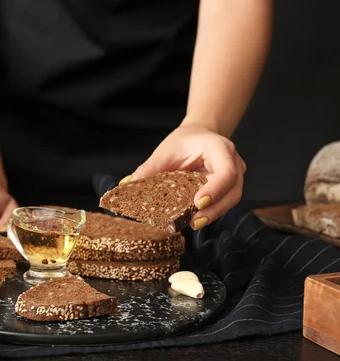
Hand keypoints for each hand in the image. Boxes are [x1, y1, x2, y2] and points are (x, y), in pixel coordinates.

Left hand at [126, 123, 246, 229]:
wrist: (198, 136)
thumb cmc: (184, 142)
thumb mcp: (166, 151)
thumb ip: (150, 168)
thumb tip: (127, 184)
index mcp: (220, 148)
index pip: (226, 171)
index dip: (214, 189)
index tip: (198, 202)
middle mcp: (233, 163)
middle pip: (233, 191)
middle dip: (215, 209)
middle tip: (194, 221)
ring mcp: (234, 178)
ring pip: (231, 200)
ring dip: (213, 214)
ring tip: (193, 223)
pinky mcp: (228, 189)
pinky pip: (223, 203)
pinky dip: (210, 212)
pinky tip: (194, 219)